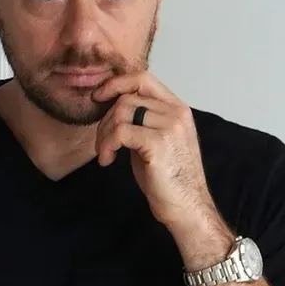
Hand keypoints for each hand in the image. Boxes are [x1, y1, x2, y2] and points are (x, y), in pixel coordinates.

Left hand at [92, 71, 216, 231]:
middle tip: (102, 143)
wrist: (186, 207)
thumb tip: (113, 107)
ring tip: (105, 153)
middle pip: (127, 97)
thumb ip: (142, 120)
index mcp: (177, 109)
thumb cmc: (168, 179)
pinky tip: (107, 160)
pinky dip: (106, 145)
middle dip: (105, 118)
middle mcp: (176, 113)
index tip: (98, 97)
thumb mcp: (156, 140)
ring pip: (121, 112)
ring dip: (104, 134)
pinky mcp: (158, 143)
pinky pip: (120, 132)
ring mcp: (169, 126)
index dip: (116, 83)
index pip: (143, 78)